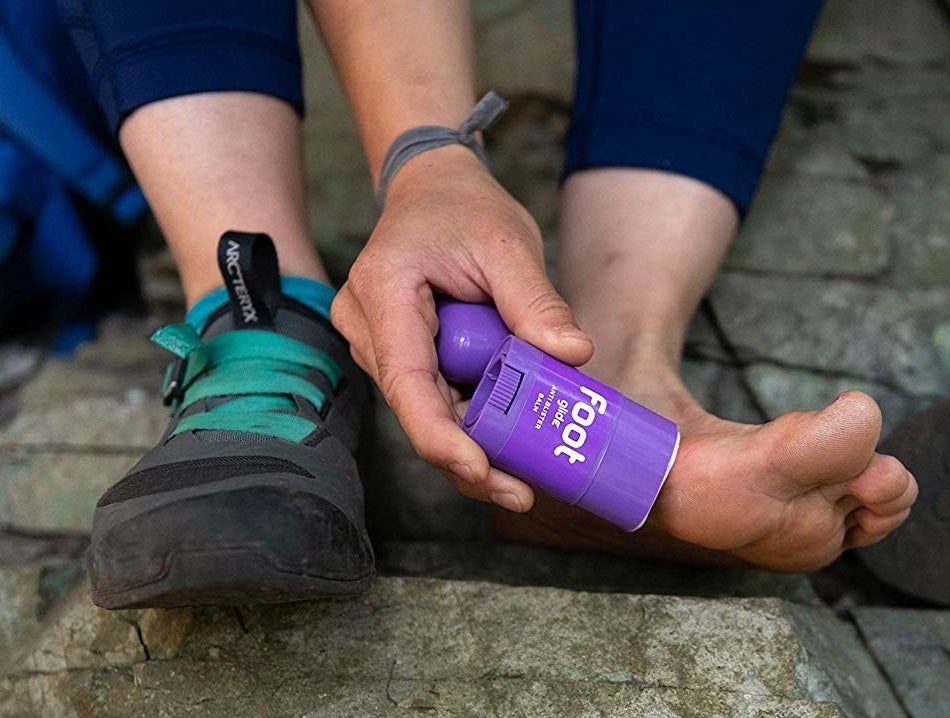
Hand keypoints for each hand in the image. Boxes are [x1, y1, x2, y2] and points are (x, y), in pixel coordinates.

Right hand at [331, 145, 593, 511]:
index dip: (443, 438)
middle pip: (415, 411)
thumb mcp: (507, 243)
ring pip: (426, 411)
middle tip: (524, 492)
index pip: (406, 383)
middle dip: (468, 457)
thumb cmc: (463, 207)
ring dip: (474, 442)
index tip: (486, 474)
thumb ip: (536, 300)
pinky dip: (472, 419)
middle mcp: (366, 326)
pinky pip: (434, 397)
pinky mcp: (400, 354)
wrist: (433, 189)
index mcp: (383, 292)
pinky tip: (510, 444)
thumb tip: (573, 355)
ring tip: (526, 476)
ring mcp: (378, 344)